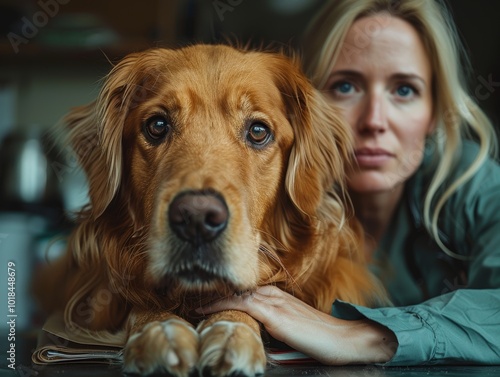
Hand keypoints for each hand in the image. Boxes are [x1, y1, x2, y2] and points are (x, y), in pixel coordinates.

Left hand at [198, 285, 396, 364]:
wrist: (343, 339)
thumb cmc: (319, 336)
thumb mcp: (290, 327)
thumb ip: (271, 323)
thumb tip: (253, 328)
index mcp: (277, 296)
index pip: (244, 291)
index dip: (224, 294)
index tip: (205, 299)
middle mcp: (274, 294)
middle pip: (238, 290)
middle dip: (216, 293)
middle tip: (193, 298)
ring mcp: (275, 303)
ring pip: (237, 295)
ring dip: (215, 298)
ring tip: (195, 303)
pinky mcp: (276, 315)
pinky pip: (244, 305)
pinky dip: (224, 304)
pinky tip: (208, 308)